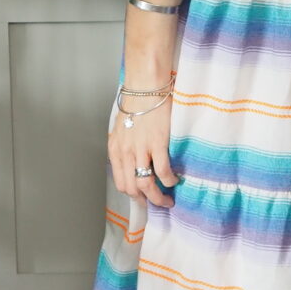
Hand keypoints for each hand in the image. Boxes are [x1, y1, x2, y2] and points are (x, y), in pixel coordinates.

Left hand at [109, 79, 178, 207]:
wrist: (146, 87)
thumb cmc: (137, 104)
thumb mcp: (123, 129)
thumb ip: (126, 147)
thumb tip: (135, 162)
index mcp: (116, 150)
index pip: (120, 182)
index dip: (133, 194)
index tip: (143, 198)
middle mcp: (125, 153)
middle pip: (132, 188)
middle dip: (145, 201)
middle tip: (157, 202)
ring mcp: (141, 149)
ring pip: (146, 185)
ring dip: (158, 197)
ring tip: (168, 199)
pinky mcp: (157, 144)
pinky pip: (163, 171)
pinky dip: (169, 180)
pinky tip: (175, 180)